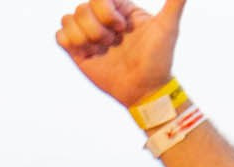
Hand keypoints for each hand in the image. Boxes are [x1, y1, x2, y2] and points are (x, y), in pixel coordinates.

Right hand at [55, 0, 186, 109]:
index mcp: (119, 9)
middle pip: (82, 8)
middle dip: (98, 29)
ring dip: (86, 37)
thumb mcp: (168, 28)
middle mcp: (102, 19)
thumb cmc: (158, 60)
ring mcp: (89, 35)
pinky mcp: (78, 51)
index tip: (122, 28)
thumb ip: (175, 4)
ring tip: (103, 50)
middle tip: (114, 43)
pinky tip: (88, 53)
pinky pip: (59, 34)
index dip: (106, 12)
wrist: (146, 90)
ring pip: (68, 18)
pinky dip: (71, 42)